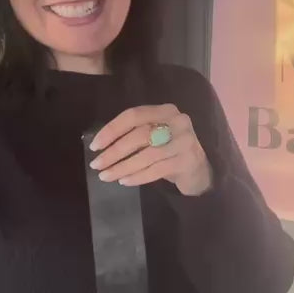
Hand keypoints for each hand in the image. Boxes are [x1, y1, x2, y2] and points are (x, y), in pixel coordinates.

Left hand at [89, 104, 212, 196]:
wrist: (198, 169)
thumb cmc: (169, 149)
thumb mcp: (154, 134)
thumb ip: (134, 133)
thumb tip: (101, 145)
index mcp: (165, 110)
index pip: (133, 115)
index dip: (112, 129)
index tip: (95, 145)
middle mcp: (177, 122)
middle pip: (139, 135)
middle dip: (114, 151)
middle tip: (97, 165)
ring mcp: (184, 141)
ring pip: (146, 155)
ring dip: (122, 167)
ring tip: (106, 176)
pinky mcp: (187, 161)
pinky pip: (156, 170)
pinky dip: (138, 176)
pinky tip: (124, 181)